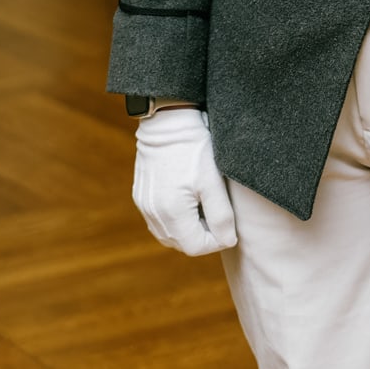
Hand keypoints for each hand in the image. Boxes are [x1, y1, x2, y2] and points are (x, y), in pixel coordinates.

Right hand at [133, 108, 237, 254]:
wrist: (169, 122)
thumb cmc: (195, 149)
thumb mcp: (214, 182)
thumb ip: (221, 216)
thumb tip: (227, 240)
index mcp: (171, 212)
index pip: (195, 247)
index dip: (216, 241)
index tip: (228, 225)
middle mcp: (153, 214)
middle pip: (181, 243)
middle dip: (203, 236)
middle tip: (218, 214)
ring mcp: (144, 206)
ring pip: (169, 234)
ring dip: (189, 229)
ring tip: (205, 206)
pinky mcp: (141, 196)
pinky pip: (159, 220)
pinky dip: (176, 219)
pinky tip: (189, 201)